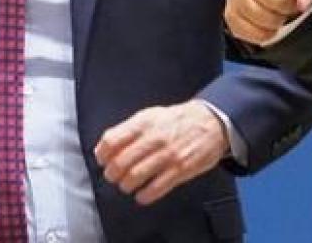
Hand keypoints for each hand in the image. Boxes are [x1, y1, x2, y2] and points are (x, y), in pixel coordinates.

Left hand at [94, 100, 229, 205]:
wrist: (209, 122)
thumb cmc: (176, 120)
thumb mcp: (150, 116)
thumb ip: (128, 129)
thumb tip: (106, 146)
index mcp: (143, 123)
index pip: (112, 141)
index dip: (102, 154)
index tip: (102, 161)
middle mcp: (153, 138)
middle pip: (121, 162)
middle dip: (112, 174)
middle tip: (112, 177)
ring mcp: (167, 155)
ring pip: (135, 177)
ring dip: (126, 185)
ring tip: (127, 185)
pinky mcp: (180, 170)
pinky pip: (156, 188)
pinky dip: (144, 196)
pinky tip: (142, 195)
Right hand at [224, 0, 311, 45]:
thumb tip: (304, 4)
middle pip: (278, 0)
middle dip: (290, 7)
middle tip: (288, 4)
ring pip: (265, 19)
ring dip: (279, 22)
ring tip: (278, 13)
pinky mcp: (230, 15)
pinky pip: (255, 34)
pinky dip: (267, 34)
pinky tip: (268, 24)